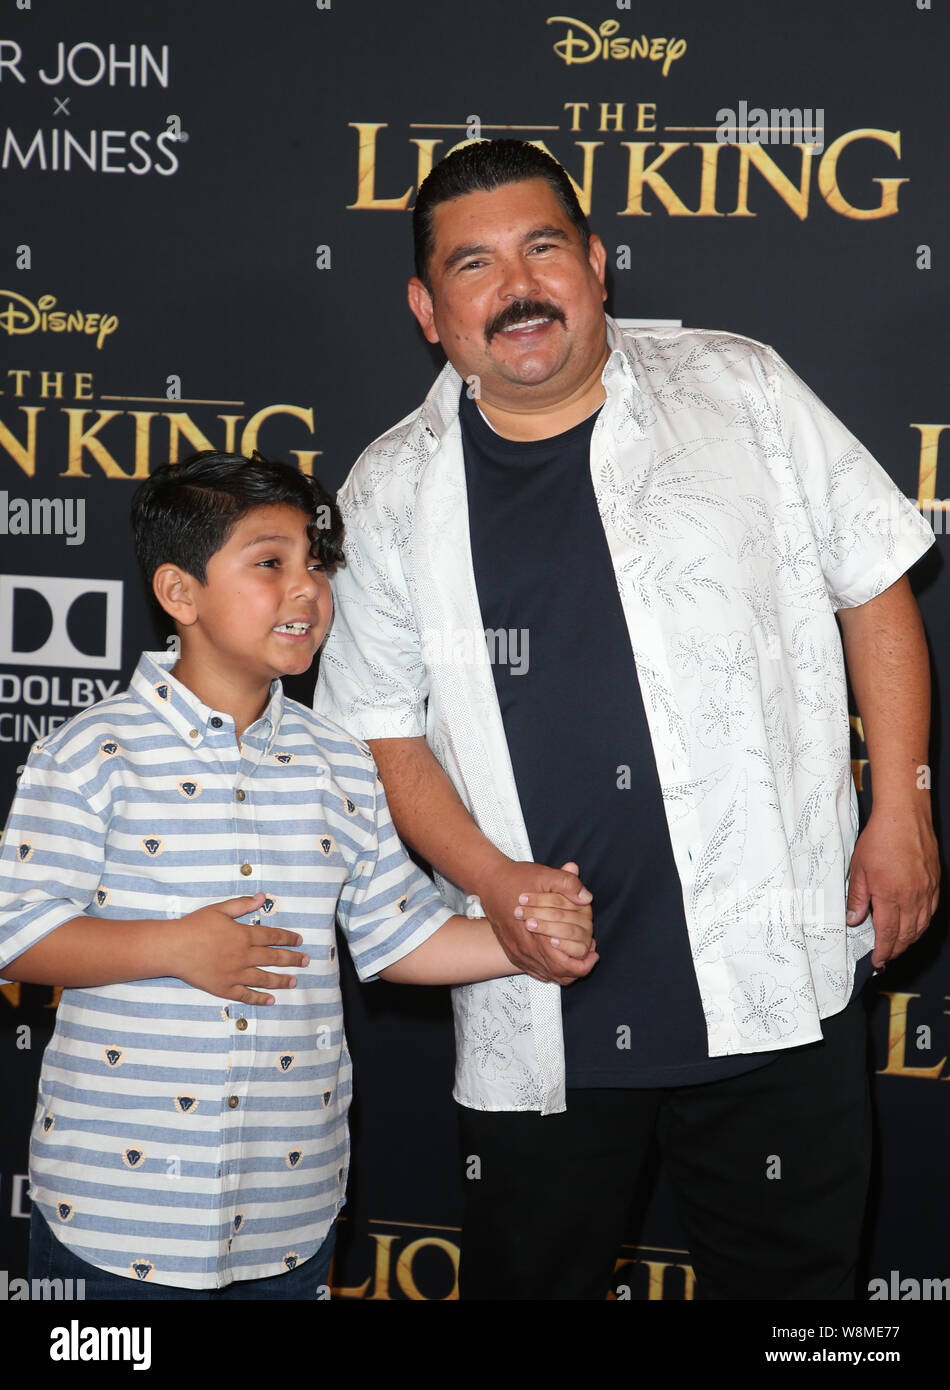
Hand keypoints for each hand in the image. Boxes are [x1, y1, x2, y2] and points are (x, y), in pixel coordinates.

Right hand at [169, 893, 309, 1003]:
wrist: (172, 948)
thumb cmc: (194, 926)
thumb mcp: (219, 909)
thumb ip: (242, 904)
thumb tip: (262, 897)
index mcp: (243, 935)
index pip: (272, 936)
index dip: (288, 938)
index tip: (300, 941)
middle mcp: (243, 955)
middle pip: (274, 958)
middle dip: (292, 959)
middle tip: (306, 961)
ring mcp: (235, 974)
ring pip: (264, 978)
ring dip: (282, 980)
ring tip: (294, 981)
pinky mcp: (224, 988)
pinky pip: (245, 995)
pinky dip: (259, 998)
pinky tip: (271, 1000)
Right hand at [478, 858, 595, 984]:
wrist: (489, 881)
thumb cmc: (517, 879)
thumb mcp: (545, 875)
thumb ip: (568, 884)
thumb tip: (587, 898)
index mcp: (535, 934)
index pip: (564, 965)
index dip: (583, 964)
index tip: (594, 953)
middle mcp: (525, 949)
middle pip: (557, 974)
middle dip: (578, 968)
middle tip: (589, 956)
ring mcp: (517, 953)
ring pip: (546, 975)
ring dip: (564, 970)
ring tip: (577, 957)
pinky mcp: (512, 952)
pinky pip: (534, 971)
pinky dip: (549, 969)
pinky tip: (558, 957)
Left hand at [846, 809, 939, 968]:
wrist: (904, 817)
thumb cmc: (880, 838)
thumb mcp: (858, 868)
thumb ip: (857, 897)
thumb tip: (854, 919)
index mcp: (890, 896)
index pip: (888, 934)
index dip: (883, 952)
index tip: (878, 962)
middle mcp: (912, 897)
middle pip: (906, 935)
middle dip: (895, 950)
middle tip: (886, 957)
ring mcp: (926, 891)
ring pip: (921, 926)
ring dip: (909, 940)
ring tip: (897, 946)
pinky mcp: (934, 883)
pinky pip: (930, 912)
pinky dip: (922, 924)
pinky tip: (914, 926)